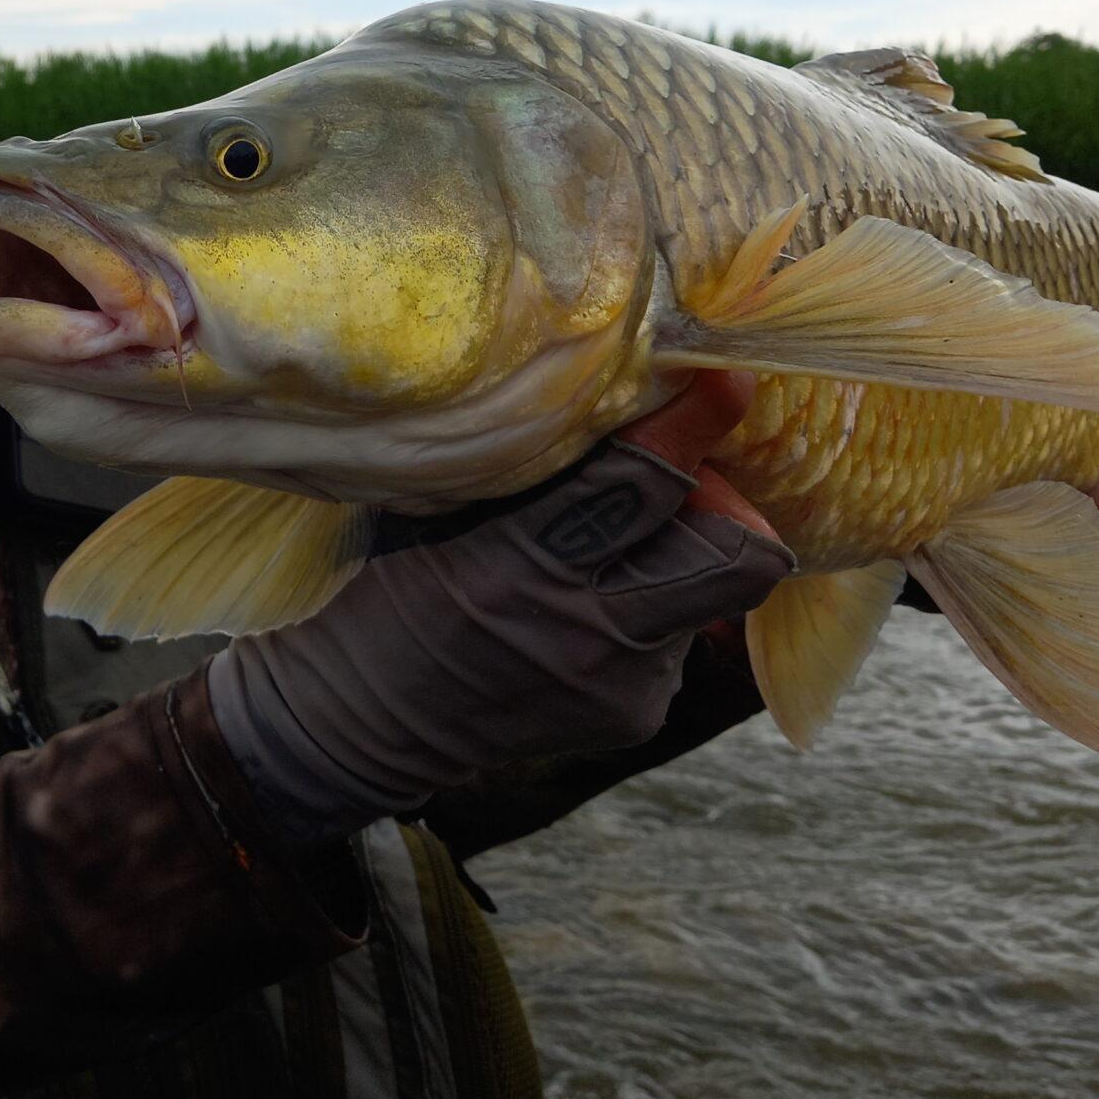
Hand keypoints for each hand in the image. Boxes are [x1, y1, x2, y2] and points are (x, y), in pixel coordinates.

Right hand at [206, 372, 789, 848]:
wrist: (363, 720)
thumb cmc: (393, 586)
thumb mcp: (441, 508)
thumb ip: (530, 461)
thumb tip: (621, 391)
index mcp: (518, 562)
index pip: (641, 487)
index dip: (695, 426)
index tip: (727, 378)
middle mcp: (584, 629)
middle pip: (736, 560)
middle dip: (730, 507)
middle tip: (690, 484)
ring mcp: (618, 684)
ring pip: (711, 596)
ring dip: (680, 559)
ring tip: (616, 553)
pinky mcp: (634, 718)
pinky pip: (677, 641)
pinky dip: (650, 611)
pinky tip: (590, 611)